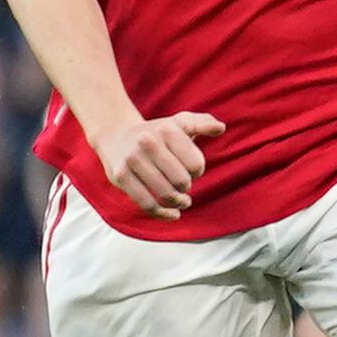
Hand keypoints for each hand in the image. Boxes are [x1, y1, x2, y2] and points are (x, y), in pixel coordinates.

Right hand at [98, 111, 224, 217]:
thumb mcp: (179, 122)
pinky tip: (173, 214)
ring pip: (165, 194)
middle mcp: (148, 142)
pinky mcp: (121, 176)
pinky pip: (146, 203)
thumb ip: (202, 123)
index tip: (191, 170)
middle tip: (183, 186)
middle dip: (186, 187)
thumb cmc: (156, 132)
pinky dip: (163, 213)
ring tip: (182, 201)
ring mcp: (133, 159)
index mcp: (168, 129)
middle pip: (182, 181)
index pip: (196, 164)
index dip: (197, 171)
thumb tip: (221, 128)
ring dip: (178, 202)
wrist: (115, 134)